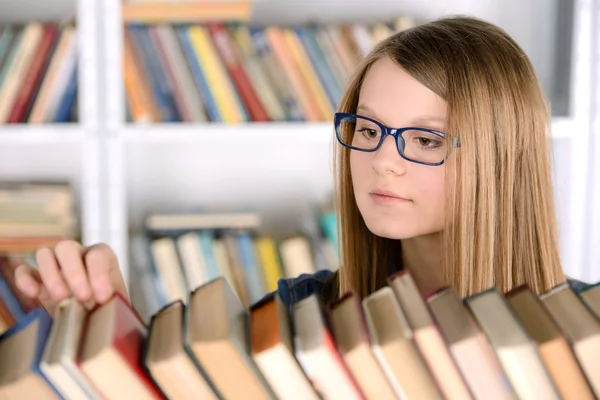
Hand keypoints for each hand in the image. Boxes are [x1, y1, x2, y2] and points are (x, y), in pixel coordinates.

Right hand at [14, 240, 128, 314]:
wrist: (97, 322)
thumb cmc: (109, 310)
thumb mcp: (118, 305)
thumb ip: (115, 302)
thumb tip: (109, 305)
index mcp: (102, 256)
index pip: (97, 255)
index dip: (99, 275)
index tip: (103, 298)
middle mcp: (77, 254)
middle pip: (67, 247)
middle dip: (74, 273)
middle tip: (82, 297)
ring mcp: (55, 264)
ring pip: (44, 254)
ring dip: (51, 275)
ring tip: (62, 299)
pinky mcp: (37, 280)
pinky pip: (25, 271)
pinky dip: (25, 279)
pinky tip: (33, 293)